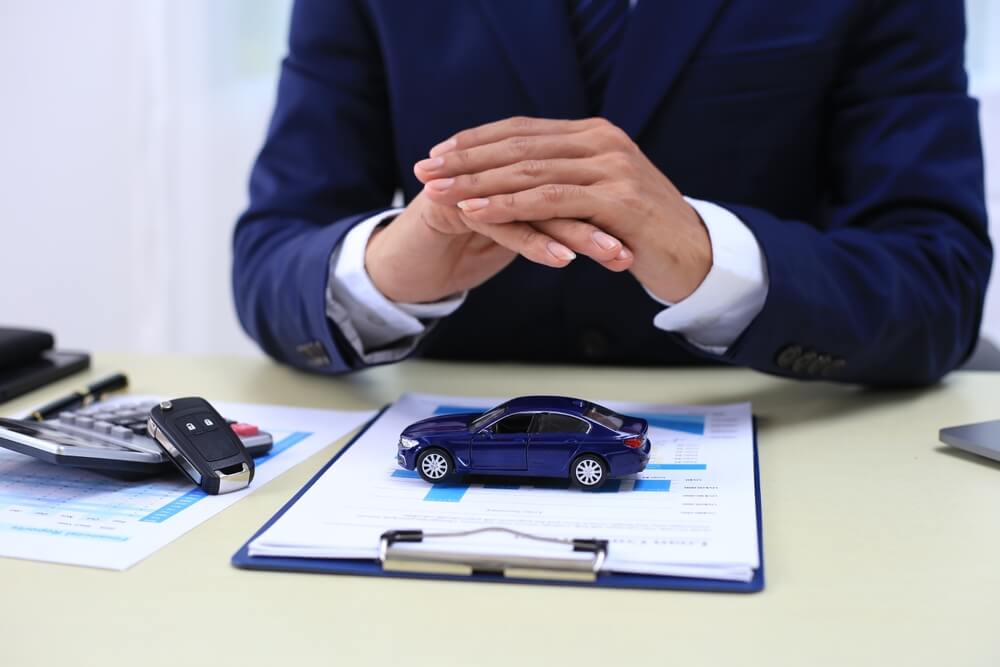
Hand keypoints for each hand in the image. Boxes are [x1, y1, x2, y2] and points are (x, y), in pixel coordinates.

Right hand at [365, 165, 633, 305]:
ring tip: (612, 254)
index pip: (570, 182)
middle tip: (637, 244)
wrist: (406, 268)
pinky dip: (533, 242)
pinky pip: (501, 223)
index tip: (643, 238)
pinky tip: (561, 259)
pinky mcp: (449, 206)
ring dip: (578, 231)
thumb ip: (549, 218)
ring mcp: (471, 182)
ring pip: (534, 202)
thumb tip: (605, 223)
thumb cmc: (462, 251)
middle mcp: (495, 167)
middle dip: (603, 219)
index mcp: (513, 167)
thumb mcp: (515, 233)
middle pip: (560, 186)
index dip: (607, 208)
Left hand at [414, 117, 712, 302]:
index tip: (439, 152)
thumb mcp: (600, 196)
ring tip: (439, 191)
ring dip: (477, 182)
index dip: (477, 140)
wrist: (695, 257)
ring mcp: (612, 167)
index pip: (524, 130)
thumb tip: (519, 177)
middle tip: (424, 169)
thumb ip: (566, 180)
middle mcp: (603, 142)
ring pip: (529, 171)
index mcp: (596, 135)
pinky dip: (507, 205)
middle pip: (519, 146)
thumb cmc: (642, 232)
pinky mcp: (616, 199)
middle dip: (466, 158)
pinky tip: (475, 211)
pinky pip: (549, 200)